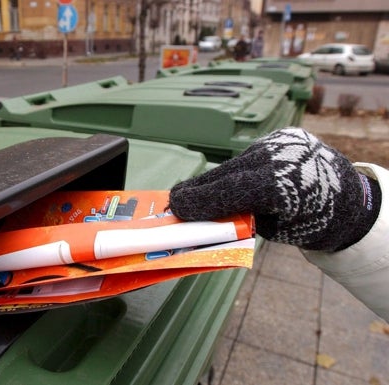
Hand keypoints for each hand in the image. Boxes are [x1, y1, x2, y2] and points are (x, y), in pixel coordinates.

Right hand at [168, 128, 380, 250]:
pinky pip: (248, 157)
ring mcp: (282, 143)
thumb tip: (208, 219)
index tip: (177, 207)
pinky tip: (222, 182)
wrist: (352, 198)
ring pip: (235, 163)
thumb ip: (244, 222)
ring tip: (194, 193)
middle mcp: (281, 158)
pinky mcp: (282, 136)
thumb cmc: (316, 222)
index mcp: (285, 186)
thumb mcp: (279, 232)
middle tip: (175, 200)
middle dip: (199, 188)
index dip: (200, 199)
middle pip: (227, 173)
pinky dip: (233, 171)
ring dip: (215, 179)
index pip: (231, 191)